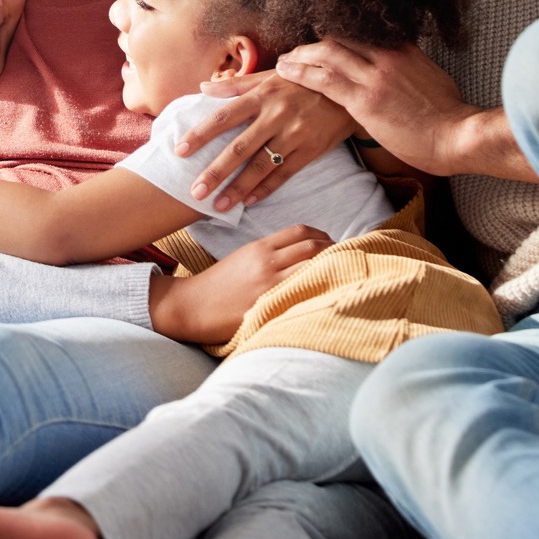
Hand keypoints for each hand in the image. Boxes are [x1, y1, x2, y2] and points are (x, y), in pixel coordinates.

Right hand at [147, 224, 331, 343]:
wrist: (190, 306)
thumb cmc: (215, 286)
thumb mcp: (241, 260)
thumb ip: (267, 255)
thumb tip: (296, 256)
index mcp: (260, 247)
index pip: (301, 232)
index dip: (323, 236)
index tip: (334, 244)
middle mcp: (267, 262)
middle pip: (313, 247)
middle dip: (335, 251)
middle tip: (347, 259)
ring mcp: (269, 284)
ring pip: (312, 267)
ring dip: (333, 270)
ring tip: (344, 277)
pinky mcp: (268, 305)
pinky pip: (302, 293)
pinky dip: (319, 290)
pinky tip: (329, 296)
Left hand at [173, 71, 358, 212]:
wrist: (347, 88)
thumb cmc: (302, 80)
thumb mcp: (271, 75)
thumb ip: (236, 85)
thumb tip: (203, 87)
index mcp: (263, 95)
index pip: (224, 117)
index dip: (201, 134)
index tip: (180, 151)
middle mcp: (277, 116)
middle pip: (240, 148)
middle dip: (216, 172)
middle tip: (195, 191)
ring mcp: (295, 135)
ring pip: (261, 166)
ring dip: (238, 188)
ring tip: (218, 205)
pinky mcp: (311, 150)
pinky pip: (285, 174)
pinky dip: (266, 189)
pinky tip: (249, 201)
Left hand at [274, 39, 530, 180]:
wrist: (458, 136)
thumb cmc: (449, 118)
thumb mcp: (432, 80)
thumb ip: (412, 69)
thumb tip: (403, 71)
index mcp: (404, 50)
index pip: (360, 34)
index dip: (336, 39)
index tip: (321, 44)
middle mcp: (388, 56)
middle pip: (339, 39)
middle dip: (313, 45)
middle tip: (295, 51)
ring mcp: (375, 76)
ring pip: (327, 53)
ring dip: (300, 56)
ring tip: (283, 61)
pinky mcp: (365, 100)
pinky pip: (324, 80)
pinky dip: (301, 73)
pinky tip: (285, 72)